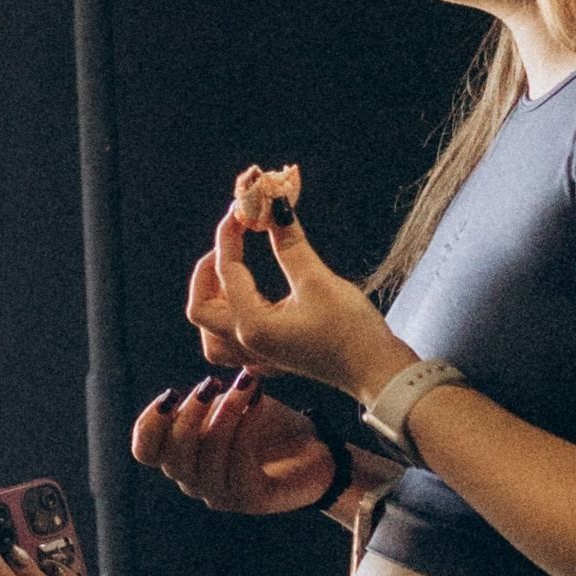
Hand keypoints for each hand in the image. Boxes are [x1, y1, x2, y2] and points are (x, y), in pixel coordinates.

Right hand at [130, 374, 339, 514]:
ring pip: (207, 457)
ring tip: (245, 386)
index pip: (144, 451)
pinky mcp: (251, 499)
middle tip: (213, 384)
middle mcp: (195, 481)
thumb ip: (200, 402)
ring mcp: (221, 494)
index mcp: (182, 457)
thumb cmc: (267, 422)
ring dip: (225, 415)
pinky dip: (246, 428)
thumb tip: (184, 398)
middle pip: (172, 455)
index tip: (171, 395)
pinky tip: (257, 402)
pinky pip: (238, 463)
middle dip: (190, 415)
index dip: (149, 424)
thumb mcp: (227, 403)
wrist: (317, 447)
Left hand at [182, 166, 400, 400]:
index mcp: (252, 325)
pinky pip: (231, 347)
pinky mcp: (272, 359)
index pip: (226, 270)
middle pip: (200, 309)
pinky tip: (246, 304)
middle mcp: (248, 344)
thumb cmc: (351, 331)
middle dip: (207, 272)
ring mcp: (258, 356)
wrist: (375, 370)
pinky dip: (228, 325)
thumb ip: (289, 243)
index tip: (242, 207)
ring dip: (213, 301)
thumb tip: (273, 205)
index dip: (230, 233)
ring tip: (230, 275)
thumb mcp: (318, 280)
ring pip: (210, 334)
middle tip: (230, 244)